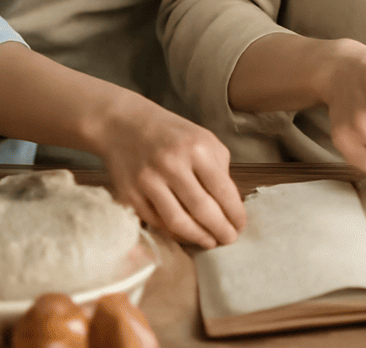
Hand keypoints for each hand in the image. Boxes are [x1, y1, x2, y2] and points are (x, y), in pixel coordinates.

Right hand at [92, 95, 246, 248]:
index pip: (222, 189)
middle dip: (220, 229)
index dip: (235, 212)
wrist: (125, 124)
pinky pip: (157, 222)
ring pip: (178, 222)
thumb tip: (229, 204)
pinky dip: (174, 232)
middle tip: (230, 239)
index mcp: (197, 148)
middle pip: (202, 209)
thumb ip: (219, 168)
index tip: (241, 225)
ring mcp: (149, 181)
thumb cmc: (172, 134)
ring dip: (198, 237)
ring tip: (211, 242)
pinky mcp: (130, 195)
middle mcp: (172, 164)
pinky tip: (186, 234)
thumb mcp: (203, 138)